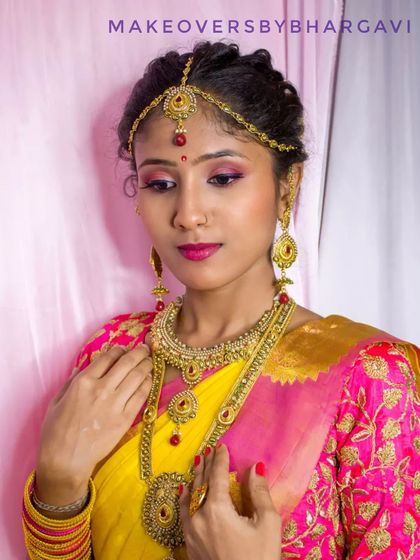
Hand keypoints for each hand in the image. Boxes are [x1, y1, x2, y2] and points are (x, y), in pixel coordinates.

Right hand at [35, 345, 152, 503]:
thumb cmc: (56, 432)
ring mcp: (115, 404)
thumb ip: (71, 381)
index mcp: (83, 382)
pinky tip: (149, 379)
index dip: (118, 350)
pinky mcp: (125, 419)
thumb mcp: (57, 400)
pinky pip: (142, 395)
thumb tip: (84, 367)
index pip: (107, 357)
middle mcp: (101, 389)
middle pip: (127, 362)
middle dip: (139, 352)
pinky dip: (147, 383)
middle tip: (145, 348)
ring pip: (137, 376)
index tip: (123, 348)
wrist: (66, 460)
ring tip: (150, 361)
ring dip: (146, 365)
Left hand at [179, 445, 281, 559]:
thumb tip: (255, 467)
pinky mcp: (189, 545)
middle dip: (206, 465)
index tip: (222, 446)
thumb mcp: (267, 524)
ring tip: (197, 463)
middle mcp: (199, 517)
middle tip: (209, 450)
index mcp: (217, 509)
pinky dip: (184, 498)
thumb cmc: (260, 559)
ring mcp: (191, 532)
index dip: (220, 459)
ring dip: (194, 479)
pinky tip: (183, 492)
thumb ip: (259, 493)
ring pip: (189, 497)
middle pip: (201, 483)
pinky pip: (183, 513)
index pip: (217, 475)